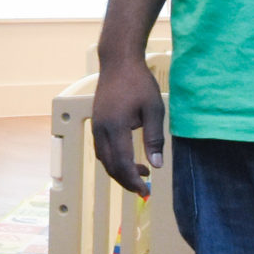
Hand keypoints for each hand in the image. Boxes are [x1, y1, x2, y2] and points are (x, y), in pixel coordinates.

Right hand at [91, 51, 164, 196]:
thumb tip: (156, 165)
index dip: (133, 181)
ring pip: (104, 159)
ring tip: (141, 172)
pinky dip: (113, 160)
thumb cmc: (139, 83)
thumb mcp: (154, 109)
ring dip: (120, 171)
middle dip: (126, 180)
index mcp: (116, 127)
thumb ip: (154, 139)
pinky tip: (128, 157)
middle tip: (144, 188)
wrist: (118, 62)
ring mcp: (96, 126)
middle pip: (111, 166)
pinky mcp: (96, 123)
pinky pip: (102, 149)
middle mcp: (101, 130)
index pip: (122, 164)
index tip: (146, 191)